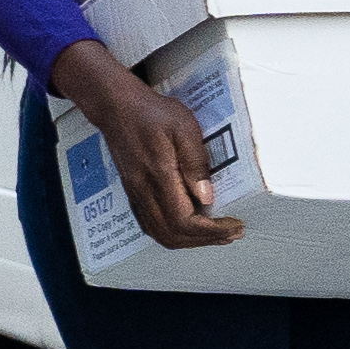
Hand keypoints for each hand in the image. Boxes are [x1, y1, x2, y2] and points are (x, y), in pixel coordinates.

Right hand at [52, 43, 238, 251]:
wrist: (116, 107)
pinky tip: (189, 228)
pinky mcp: (134, 192)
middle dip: (206, 240)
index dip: (212, 231)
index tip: (233, 225)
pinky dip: (173, 234)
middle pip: (174, 234)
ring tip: (215, 235)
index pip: (185, 220)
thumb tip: (206, 197)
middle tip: (231, 233)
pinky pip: (151, 226)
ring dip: (191, 241)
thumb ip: (195, 162)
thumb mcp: (183, 127)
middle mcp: (144, 191)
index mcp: (159, 176)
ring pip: (161, 234)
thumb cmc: (150, 112)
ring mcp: (137, 194)